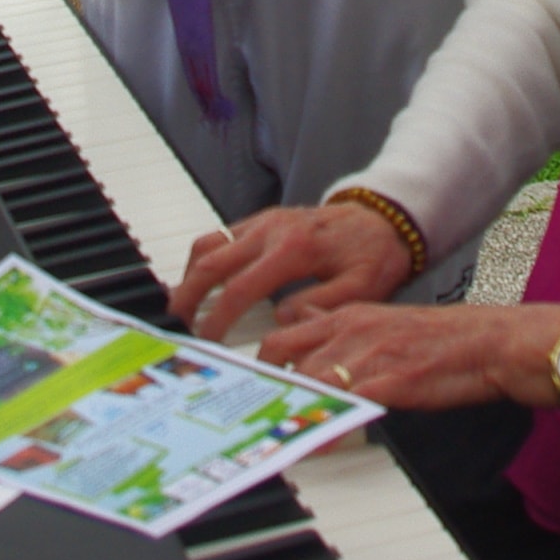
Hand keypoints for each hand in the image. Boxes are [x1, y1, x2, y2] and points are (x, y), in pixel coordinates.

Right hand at [173, 199, 417, 338]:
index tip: (206, 342)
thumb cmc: (374, 254)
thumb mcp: (362, 288)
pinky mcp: (263, 220)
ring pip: (209, 242)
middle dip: (186, 295)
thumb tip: (280, 319)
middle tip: (174, 325)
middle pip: (210, 261)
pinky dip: (203, 259)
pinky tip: (201, 282)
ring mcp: (264, 221)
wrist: (384, 217)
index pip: (239, 288)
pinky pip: (221, 235)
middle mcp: (271, 230)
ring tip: (181, 306)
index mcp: (293, 249)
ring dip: (189, 274)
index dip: (216, 319)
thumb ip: (321, 303)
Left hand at [260, 300, 559, 411]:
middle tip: (247, 413)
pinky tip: (313, 446)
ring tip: (267, 434)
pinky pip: (344, 406)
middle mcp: (350, 329)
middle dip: (260, 384)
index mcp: (349, 314)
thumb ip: (341, 325)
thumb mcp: (384, 321)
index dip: (259, 360)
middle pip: (281, 352)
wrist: (491, 344)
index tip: (242, 382)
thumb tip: (304, 327)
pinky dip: (324, 429)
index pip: (285, 330)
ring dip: (285, 409)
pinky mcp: (389, 382)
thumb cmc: (443, 340)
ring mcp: (368, 355)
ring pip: (306, 379)